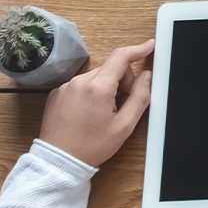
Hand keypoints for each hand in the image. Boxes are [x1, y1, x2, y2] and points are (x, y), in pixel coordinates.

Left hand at [37, 40, 154, 166]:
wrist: (58, 161)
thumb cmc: (91, 146)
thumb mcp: (124, 125)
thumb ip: (140, 97)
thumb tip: (147, 77)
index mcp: (98, 88)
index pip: (121, 57)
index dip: (138, 49)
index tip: (149, 46)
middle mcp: (79, 82)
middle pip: (111, 69)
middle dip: (122, 83)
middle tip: (121, 107)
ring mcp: (66, 87)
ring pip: (97, 77)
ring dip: (106, 89)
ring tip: (103, 114)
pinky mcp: (57, 94)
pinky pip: (82, 85)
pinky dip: (91, 94)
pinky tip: (89, 114)